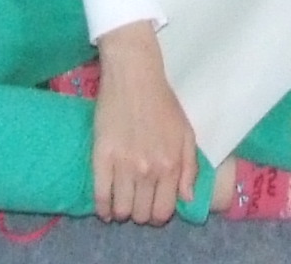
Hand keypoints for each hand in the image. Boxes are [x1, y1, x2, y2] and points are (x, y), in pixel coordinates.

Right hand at [89, 25, 199, 224]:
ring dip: (121, 211)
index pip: (163, 211)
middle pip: (141, 214)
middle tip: (137, 200)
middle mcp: (148, 171)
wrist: (134, 76)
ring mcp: (123, 165)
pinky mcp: (101, 157)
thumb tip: (186, 199)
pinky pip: (99, 195)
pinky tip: (104, 207)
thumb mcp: (186, 133)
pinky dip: (102, 207)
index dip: (158, 214)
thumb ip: (190, 168)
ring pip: (121, 210)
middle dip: (140, 212)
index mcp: (171, 165)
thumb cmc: (163, 102)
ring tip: (121, 201)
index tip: (153, 205)